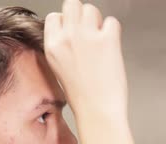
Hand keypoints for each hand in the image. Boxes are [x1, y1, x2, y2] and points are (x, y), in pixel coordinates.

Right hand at [44, 0, 127, 122]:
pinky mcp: (107, 40)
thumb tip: (72, 33)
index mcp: (52, 46)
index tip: (74, 33)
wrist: (97, 111)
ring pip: (92, 9)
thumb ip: (62, 46)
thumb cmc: (82, 96)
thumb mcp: (59, 68)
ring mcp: (87, 37)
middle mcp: (67, 38)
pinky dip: (113, 32)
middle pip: (73, 5)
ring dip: (98, 22)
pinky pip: (112, 22)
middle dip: (82, 15)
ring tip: (100, 41)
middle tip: (89, 31)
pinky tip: (111, 47)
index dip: (66, 23)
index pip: (54, 16)